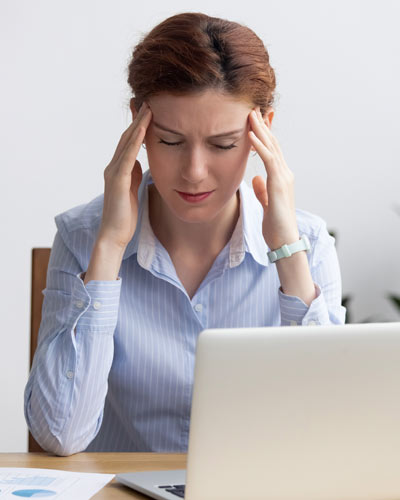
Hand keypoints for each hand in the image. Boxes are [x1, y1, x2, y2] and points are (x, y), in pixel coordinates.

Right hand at [98, 102, 151, 248]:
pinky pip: (127, 156)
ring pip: (126, 143)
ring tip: (149, 108)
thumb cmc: (125, 215)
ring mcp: (114, 173)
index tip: (150, 111)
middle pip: (127, 137)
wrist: (114, 234)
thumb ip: (134, 174)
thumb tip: (139, 162)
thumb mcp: (132, 189)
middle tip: (149, 100)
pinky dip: (135, 141)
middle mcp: (113, 167)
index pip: (130, 143)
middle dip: (138, 119)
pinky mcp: (117, 181)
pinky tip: (143, 129)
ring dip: (138, 124)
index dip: (139, 126)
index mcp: (119, 169)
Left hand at [248, 107, 298, 249]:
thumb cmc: (275, 226)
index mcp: (281, 178)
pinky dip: (260, 146)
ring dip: (260, 130)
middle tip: (252, 109)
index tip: (253, 122)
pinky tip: (251, 134)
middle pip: (272, 144)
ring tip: (250, 114)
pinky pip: (269, 160)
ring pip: (271, 147)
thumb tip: (256, 178)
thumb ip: (262, 190)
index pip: (271, 151)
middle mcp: (284, 174)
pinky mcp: (279, 183)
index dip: (263, 135)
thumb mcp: (266, 203)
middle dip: (262, 126)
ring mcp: (283, 177)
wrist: (284, 240)